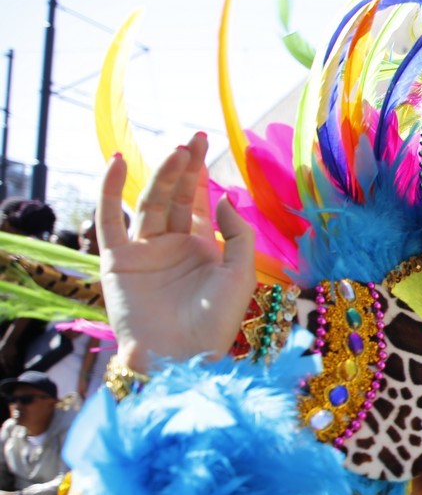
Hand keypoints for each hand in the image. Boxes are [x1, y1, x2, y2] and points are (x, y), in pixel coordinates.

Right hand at [98, 136, 258, 372]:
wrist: (181, 355)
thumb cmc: (217, 322)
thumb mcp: (240, 273)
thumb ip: (238, 234)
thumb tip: (225, 198)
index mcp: (202, 248)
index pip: (199, 201)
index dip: (200, 173)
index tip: (204, 142)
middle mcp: (172, 245)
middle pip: (175, 196)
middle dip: (183, 167)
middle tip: (193, 139)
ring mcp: (144, 251)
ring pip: (149, 203)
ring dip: (160, 175)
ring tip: (175, 151)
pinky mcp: (117, 260)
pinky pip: (109, 219)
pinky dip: (110, 190)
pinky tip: (117, 162)